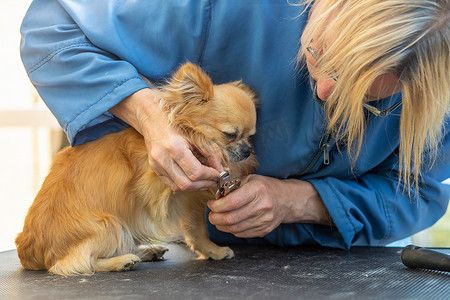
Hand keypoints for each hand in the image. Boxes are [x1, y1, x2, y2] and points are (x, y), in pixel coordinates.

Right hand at [110, 88, 221, 190]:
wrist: (153, 119)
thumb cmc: (177, 124)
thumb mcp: (197, 135)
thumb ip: (211, 152)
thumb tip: (221, 169)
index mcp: (174, 147)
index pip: (195, 172)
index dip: (210, 175)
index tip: (218, 174)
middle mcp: (163, 158)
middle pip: (186, 184)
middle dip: (203, 184)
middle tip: (214, 180)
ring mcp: (156, 165)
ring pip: (178, 187)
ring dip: (195, 187)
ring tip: (205, 180)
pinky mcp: (155, 169)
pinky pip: (171, 185)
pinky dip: (184, 185)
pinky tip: (193, 179)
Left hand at [207, 175, 332, 237]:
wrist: (286, 200)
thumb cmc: (265, 187)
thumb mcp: (250, 179)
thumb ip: (233, 187)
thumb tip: (216, 197)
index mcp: (257, 190)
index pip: (232, 202)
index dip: (217, 205)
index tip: (211, 203)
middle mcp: (262, 206)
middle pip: (231, 218)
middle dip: (215, 218)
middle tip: (211, 214)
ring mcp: (264, 220)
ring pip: (234, 229)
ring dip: (221, 225)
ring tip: (218, 219)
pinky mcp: (264, 230)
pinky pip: (241, 234)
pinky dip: (231, 230)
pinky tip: (229, 223)